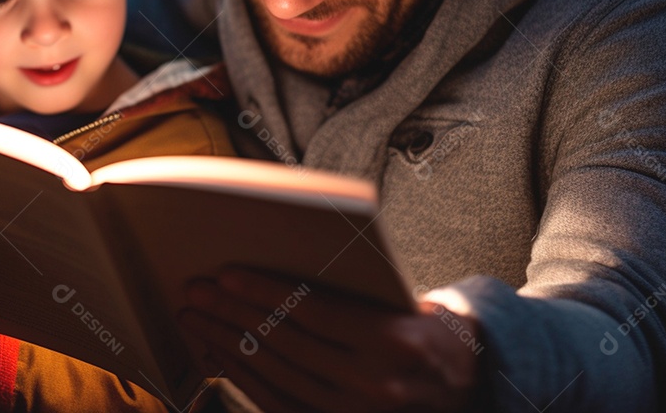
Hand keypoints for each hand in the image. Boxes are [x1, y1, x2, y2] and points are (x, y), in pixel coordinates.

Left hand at [178, 267, 480, 412]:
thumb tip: (276, 267)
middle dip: (233, 314)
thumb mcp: (403, 300)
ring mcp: (356, 412)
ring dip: (229, 344)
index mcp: (394, 340)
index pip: (314, 311)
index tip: (226, 275)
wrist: (470, 385)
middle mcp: (374, 382)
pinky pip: (279, 404)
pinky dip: (244, 378)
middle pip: (286, 343)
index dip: (264, 292)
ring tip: (196, 317)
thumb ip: (349, 290)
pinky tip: (219, 354)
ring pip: (276, 374)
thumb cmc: (428, 328)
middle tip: (195, 290)